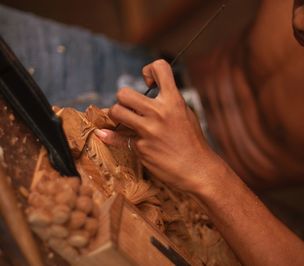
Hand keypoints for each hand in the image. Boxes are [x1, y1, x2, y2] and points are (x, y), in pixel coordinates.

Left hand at [96, 60, 222, 191]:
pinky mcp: (141, 148)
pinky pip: (118, 138)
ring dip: (117, 115)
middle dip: (124, 99)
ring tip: (125, 120)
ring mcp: (149, 131)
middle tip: (131, 108)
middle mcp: (160, 113)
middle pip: (124, 93)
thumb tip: (145, 95)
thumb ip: (167, 102)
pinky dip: (111, 136)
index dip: (149, 70)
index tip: (149, 82)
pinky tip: (106, 134)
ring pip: (116, 111)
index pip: (159, 67)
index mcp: (174, 101)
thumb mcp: (186, 115)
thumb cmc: (192, 141)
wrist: (198, 169)